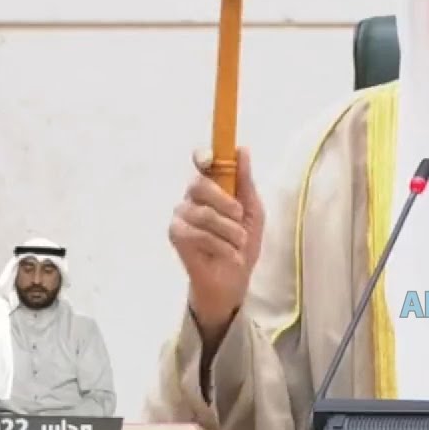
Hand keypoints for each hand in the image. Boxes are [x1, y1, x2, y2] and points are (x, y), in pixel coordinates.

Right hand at [168, 147, 264, 343]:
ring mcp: (181, 217)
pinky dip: (220, 245)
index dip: (204, 155)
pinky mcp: (176, 237)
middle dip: (224, 201)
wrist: (234, 279)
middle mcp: (192, 199)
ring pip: (202, 213)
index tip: (212, 158)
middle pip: (197, 184)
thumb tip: (242, 150)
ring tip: (239, 243)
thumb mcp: (252, 211)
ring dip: (229, 230)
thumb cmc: (242, 242)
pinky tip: (229, 255)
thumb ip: (245, 182)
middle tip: (239, 215)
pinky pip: (197, 234)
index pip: (201, 163)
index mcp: (211, 188)